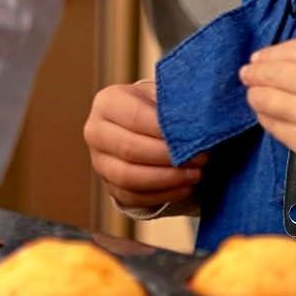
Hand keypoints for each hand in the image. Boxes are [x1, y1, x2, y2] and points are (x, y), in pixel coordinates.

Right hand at [84, 79, 203, 207]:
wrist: (143, 128)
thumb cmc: (155, 110)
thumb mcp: (161, 98)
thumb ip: (174, 107)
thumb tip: (199, 123)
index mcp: (106, 102)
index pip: (134, 118)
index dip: (165, 131)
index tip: (194, 137)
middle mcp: (96, 132)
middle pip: (129, 149)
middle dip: (169, 157)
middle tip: (200, 158)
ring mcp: (100, 162)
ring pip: (129, 177)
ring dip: (167, 179)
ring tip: (195, 174)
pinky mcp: (111, 187)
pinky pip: (135, 198)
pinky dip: (163, 195)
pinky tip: (185, 187)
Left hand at [240, 39, 295, 186]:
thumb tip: (266, 58)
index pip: (284, 51)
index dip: (266, 55)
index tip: (256, 59)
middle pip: (269, 74)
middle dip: (253, 74)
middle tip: (246, 75)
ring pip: (263, 100)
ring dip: (255, 96)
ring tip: (255, 95)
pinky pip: (272, 126)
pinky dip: (267, 118)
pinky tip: (270, 115)